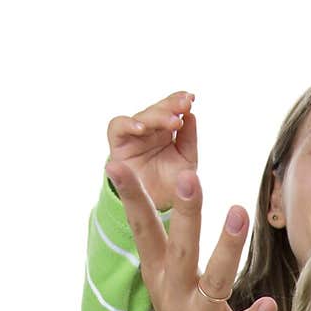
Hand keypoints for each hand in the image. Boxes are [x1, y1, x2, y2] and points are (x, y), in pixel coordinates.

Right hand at [105, 161, 276, 310]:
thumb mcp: (167, 283)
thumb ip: (166, 243)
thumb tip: (165, 193)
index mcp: (159, 277)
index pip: (143, 232)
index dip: (131, 199)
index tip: (116, 165)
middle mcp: (175, 295)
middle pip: (180, 249)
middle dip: (185, 213)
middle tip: (188, 177)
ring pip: (214, 280)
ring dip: (226, 247)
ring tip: (238, 212)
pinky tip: (269, 303)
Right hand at [107, 91, 198, 211]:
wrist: (156, 211)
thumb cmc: (172, 187)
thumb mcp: (187, 162)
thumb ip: (189, 140)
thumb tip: (192, 115)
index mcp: (165, 132)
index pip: (170, 110)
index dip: (178, 101)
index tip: (191, 99)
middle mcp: (149, 132)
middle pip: (156, 110)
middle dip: (170, 105)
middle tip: (184, 105)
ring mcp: (133, 137)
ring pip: (141, 117)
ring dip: (156, 116)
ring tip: (173, 121)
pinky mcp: (118, 146)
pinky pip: (118, 128)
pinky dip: (128, 125)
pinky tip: (142, 128)